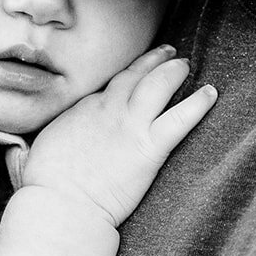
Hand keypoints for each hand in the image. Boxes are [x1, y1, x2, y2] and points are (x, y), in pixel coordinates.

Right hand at [22, 45, 216, 225]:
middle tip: (167, 52)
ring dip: (173, 71)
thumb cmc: (46, 183)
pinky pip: (180, 118)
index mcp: (84, 108)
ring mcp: (130, 124)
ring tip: (185, 64)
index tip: (137, 68)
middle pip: (135, 74)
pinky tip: (211, 94)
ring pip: (158, 85)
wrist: (61, 203)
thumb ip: (57, 133)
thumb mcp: (44, 145)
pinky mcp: (149, 146)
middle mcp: (108, 108)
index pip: (111, 85)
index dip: (127, 73)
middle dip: (153, 60)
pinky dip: (197, 104)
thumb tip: (49, 139)